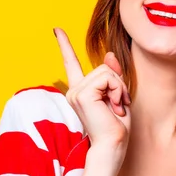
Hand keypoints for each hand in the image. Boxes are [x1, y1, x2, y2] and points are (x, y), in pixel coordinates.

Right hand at [53, 27, 130, 151]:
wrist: (113, 145)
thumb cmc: (116, 127)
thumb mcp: (118, 96)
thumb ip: (113, 76)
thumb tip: (109, 55)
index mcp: (81, 91)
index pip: (71, 64)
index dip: (64, 45)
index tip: (57, 30)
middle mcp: (74, 90)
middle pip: (104, 67)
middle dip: (118, 84)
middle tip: (118, 105)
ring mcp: (76, 92)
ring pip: (108, 72)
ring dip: (119, 89)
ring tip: (115, 107)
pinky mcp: (82, 94)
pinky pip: (108, 78)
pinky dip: (117, 91)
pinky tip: (114, 107)